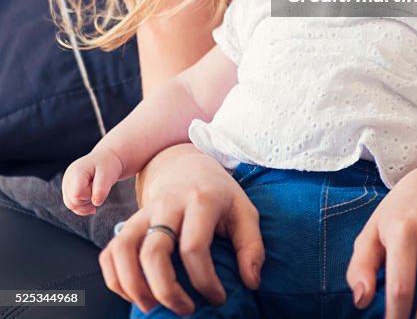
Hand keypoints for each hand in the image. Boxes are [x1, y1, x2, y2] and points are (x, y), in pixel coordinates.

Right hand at [62, 147, 124, 214]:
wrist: (106, 160)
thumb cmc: (107, 165)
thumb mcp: (108, 175)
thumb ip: (101, 189)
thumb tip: (96, 203)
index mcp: (75, 171)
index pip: (77, 193)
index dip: (89, 194)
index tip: (97, 183)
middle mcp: (67, 178)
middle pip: (73, 202)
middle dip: (88, 198)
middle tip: (97, 185)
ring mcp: (66, 184)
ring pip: (72, 206)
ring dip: (86, 203)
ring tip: (94, 189)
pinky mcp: (68, 190)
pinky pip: (73, 206)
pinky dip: (84, 206)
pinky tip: (93, 199)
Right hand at [98, 145, 264, 315]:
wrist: (187, 166)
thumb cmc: (219, 195)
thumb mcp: (244, 212)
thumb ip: (252, 247)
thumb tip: (251, 282)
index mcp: (200, 200)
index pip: (194, 247)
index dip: (205, 281)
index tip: (218, 298)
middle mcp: (168, 204)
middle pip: (154, 252)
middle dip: (167, 291)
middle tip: (185, 310)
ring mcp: (144, 212)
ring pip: (123, 250)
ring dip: (133, 287)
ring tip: (153, 306)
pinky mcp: (129, 222)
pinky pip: (110, 252)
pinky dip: (115, 279)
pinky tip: (136, 294)